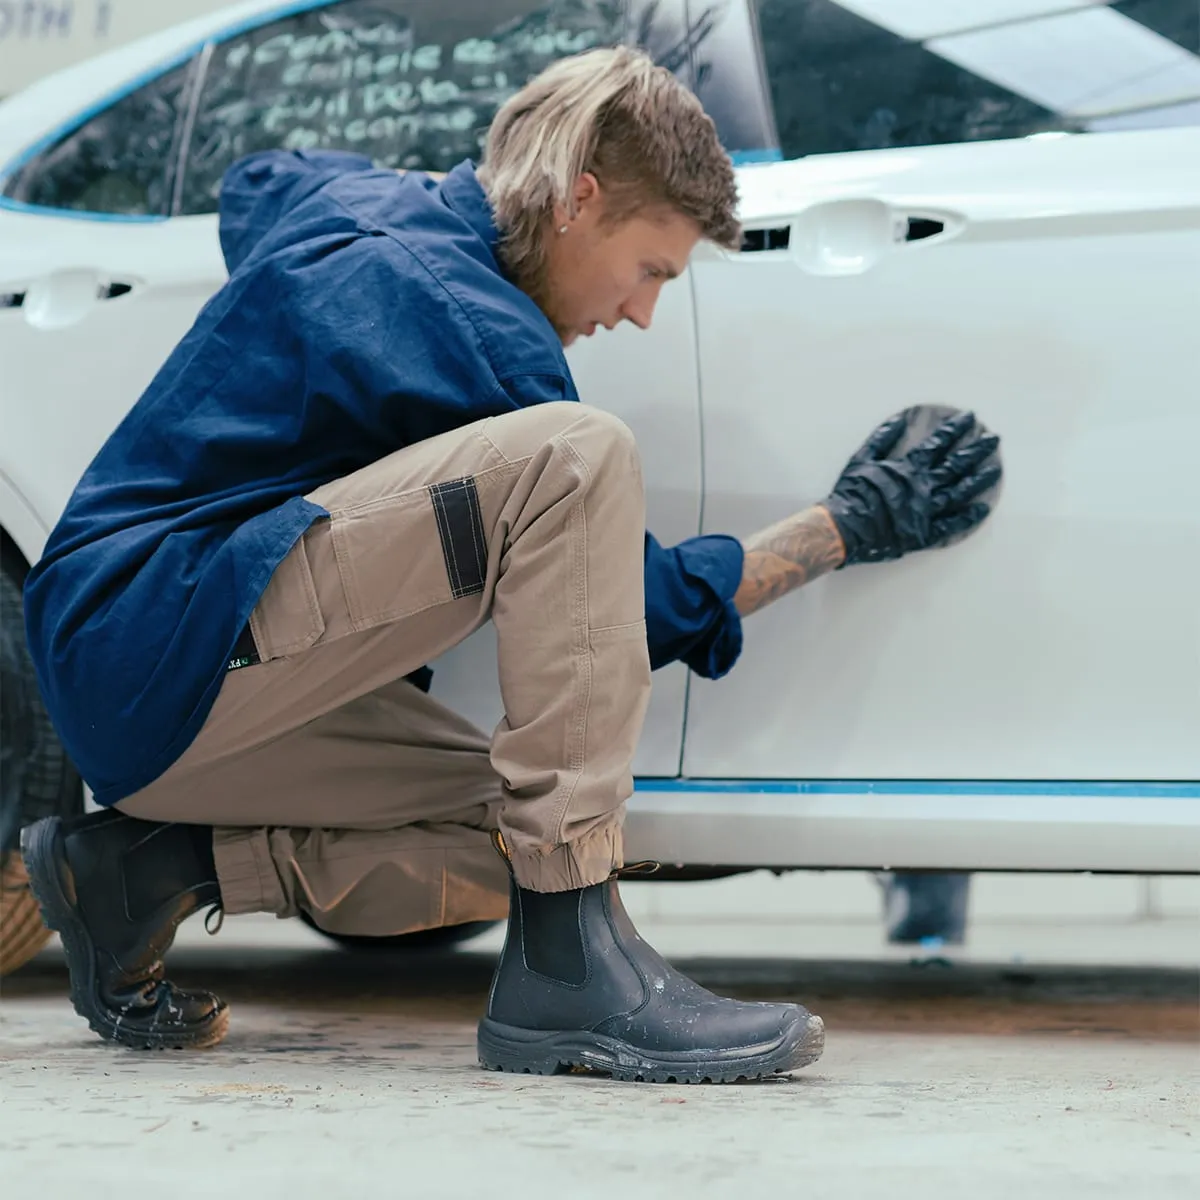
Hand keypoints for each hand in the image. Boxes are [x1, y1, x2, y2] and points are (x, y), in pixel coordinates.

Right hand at [822, 410, 1000, 565]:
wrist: (844, 528)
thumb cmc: (851, 494)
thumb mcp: (861, 459)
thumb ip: (882, 438)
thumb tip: (899, 419)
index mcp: (909, 469)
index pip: (938, 444)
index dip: (955, 429)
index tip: (970, 418)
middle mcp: (923, 488)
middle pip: (956, 465)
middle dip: (976, 450)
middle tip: (994, 439)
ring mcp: (927, 510)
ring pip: (960, 492)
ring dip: (980, 480)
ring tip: (997, 469)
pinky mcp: (925, 532)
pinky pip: (952, 525)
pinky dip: (968, 517)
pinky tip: (983, 509)